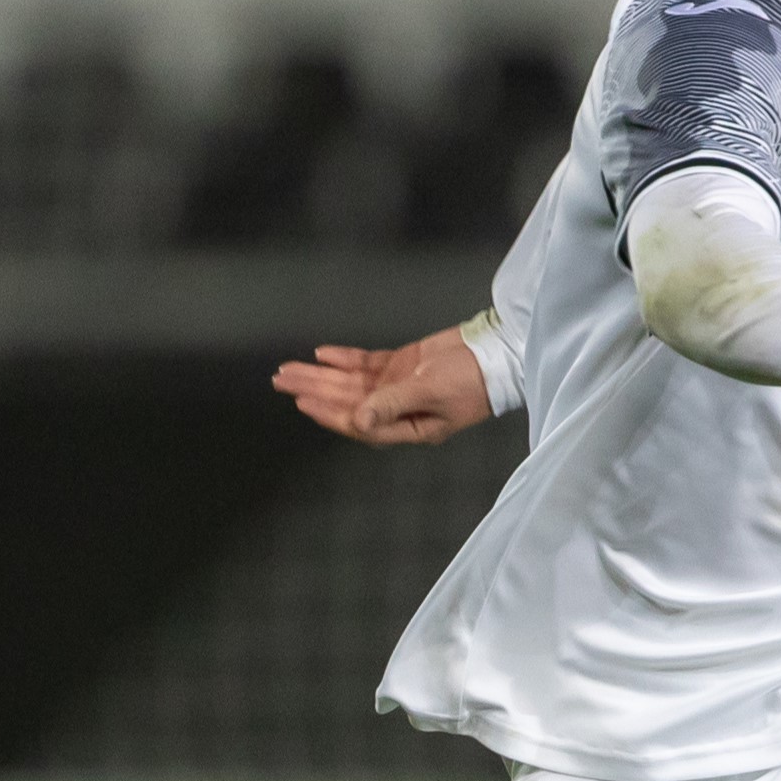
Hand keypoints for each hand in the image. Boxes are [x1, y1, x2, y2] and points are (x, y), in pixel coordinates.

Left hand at [276, 330, 490, 445]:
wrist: (499, 353)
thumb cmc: (474, 379)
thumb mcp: (432, 392)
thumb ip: (392, 404)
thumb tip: (357, 421)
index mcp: (410, 426)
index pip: (361, 424)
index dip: (330, 414)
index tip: (303, 401)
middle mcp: (399, 410)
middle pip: (348, 401)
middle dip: (315, 391)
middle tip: (280, 380)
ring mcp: (400, 387)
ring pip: (352, 383)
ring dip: (322, 375)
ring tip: (290, 369)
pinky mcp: (403, 366)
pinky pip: (366, 365)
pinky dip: (344, 359)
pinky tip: (321, 355)